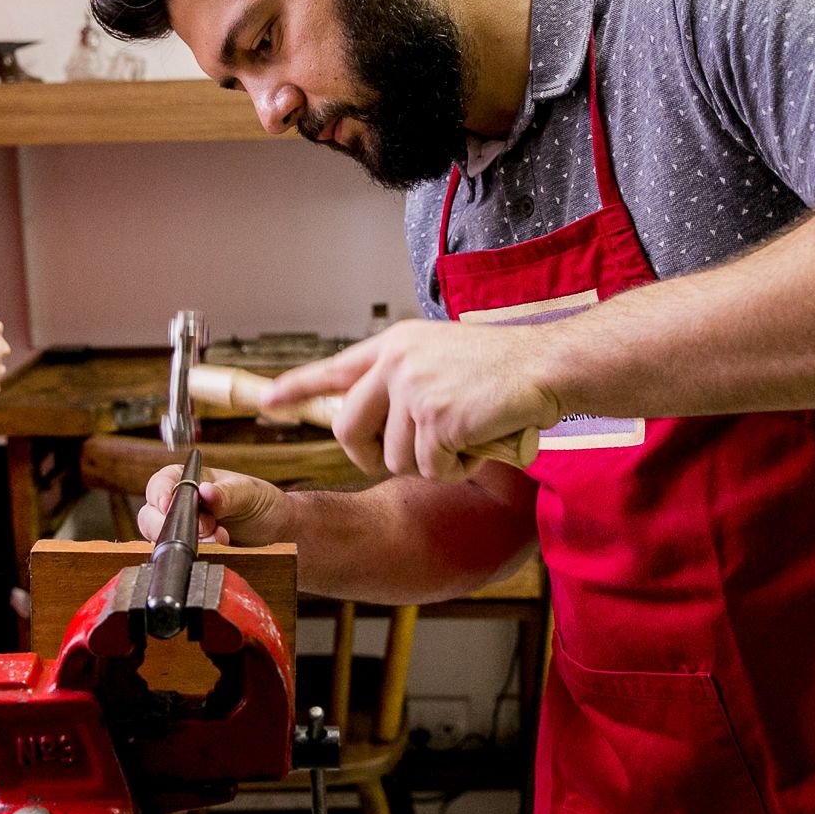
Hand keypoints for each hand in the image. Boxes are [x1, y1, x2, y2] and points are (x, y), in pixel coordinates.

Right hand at [136, 463, 288, 546]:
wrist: (277, 532)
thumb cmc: (261, 502)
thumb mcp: (248, 492)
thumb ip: (226, 493)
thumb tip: (205, 492)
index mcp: (188, 480)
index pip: (160, 483)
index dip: (159, 494)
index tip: (167, 506)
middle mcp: (180, 505)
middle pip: (152, 515)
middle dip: (175, 524)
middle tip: (206, 528)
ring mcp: (183, 531)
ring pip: (162, 539)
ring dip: (189, 542)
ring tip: (220, 539)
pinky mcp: (190, 552)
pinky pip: (179, 557)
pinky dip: (196, 555)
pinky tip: (218, 549)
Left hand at [264, 319, 561, 482]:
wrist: (546, 366)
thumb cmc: (503, 367)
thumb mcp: (441, 355)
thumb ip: (403, 377)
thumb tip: (372, 414)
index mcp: (395, 345)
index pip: (334, 369)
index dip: (297, 388)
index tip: (268, 402)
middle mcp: (395, 364)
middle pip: (349, 429)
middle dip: (370, 455)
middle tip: (407, 456)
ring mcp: (413, 390)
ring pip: (394, 459)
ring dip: (430, 462)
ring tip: (465, 436)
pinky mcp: (435, 419)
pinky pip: (429, 469)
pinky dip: (456, 468)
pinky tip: (478, 443)